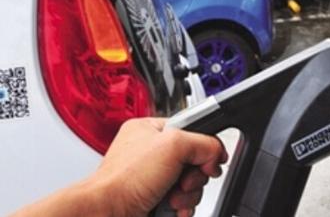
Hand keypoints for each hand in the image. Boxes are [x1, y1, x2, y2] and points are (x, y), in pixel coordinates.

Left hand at [95, 118, 226, 216]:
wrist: (105, 216)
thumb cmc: (122, 180)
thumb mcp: (173, 145)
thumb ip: (204, 142)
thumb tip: (216, 154)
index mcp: (151, 129)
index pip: (192, 130)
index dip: (204, 146)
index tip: (209, 159)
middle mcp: (152, 154)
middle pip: (195, 160)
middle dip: (194, 175)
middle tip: (181, 180)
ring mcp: (154, 179)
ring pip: (191, 183)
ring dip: (188, 194)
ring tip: (171, 197)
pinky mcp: (156, 200)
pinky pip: (183, 201)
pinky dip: (181, 207)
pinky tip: (170, 208)